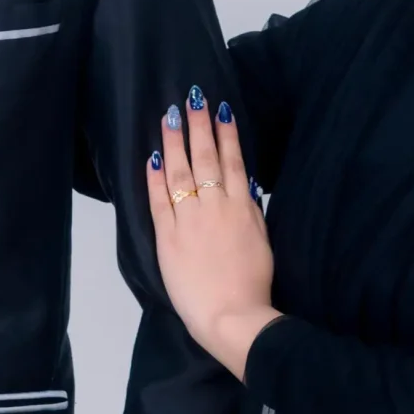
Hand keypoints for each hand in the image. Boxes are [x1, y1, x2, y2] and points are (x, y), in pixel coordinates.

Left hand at [148, 93, 279, 379]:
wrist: (232, 315)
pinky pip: (158, 200)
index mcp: (242, 208)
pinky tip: (151, 156)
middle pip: (206, 159)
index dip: (226, 134)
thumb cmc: (253, 284)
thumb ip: (252, 210)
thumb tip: (245, 183)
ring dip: (174, 141)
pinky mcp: (167, 238)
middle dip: (198, 126)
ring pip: (180, 172)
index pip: (233, 162)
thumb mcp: (262, 241)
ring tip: (169, 115)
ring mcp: (189, 220)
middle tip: (192, 98)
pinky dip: (154, 177)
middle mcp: (215, 207)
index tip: (221, 110)